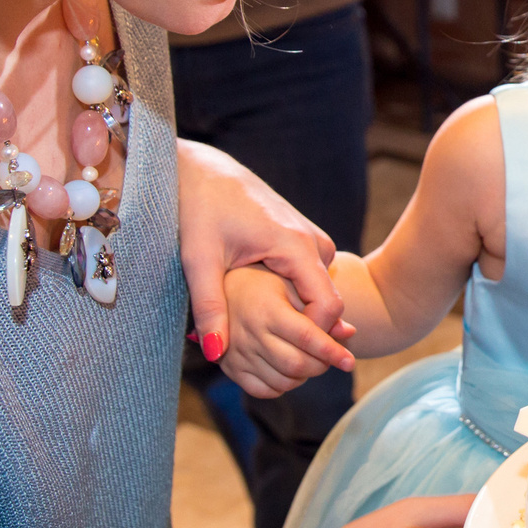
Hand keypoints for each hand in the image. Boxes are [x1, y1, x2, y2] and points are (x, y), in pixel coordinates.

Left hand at [177, 139, 353, 388]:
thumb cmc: (198, 209)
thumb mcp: (199, 261)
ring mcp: (312, 238)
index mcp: (295, 245)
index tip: (283, 357)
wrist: (203, 170)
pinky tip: (262, 304)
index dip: (314, 339)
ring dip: (297, 313)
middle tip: (267, 350)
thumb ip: (210, 309)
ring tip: (260, 327)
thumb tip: (216, 354)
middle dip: (304, 331)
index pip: (328, 307)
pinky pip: (311, 278)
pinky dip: (293, 297)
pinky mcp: (304, 238)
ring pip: (320, 292)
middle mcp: (314, 241)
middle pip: (328, 303)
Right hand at [220, 266, 345, 399]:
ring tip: (310, 359)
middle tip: (329, 356)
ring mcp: (236, 353)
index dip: (333, 352)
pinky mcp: (228, 367)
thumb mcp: (292, 284)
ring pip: (283, 381)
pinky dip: (284, 385)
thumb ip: (321, 308)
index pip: (307, 337)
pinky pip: (263, 390)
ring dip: (304, 376)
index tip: (350, 362)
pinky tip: (289, 369)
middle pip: (296, 364)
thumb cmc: (264, 279)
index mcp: (266, 309)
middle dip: (321, 365)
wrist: (219, 283)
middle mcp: (248, 333)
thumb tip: (349, 333)